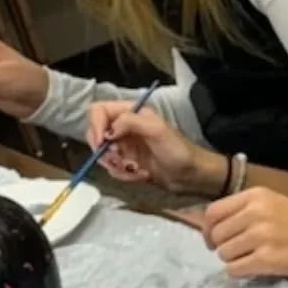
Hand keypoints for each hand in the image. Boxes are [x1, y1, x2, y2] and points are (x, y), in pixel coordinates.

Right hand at [85, 101, 225, 194]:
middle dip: (104, 152)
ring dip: (117, 166)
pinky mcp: (128, 163)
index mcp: (131, 112)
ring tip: (136, 170)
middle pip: (95, 134)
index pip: (99, 111)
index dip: (95, 126)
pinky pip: (114, 169)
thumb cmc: (178, 150)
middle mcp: (124, 127)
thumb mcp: (157, 130)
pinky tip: (142, 175)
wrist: (192, 176)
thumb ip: (130, 123)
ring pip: (103, 156)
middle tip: (119, 162)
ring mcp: (125, 146)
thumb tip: (107, 131)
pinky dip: (124, 175)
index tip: (101, 144)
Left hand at [202, 188, 287, 279]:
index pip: (213, 212)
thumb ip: (244, 210)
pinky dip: (240, 272)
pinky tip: (255, 268)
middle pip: (216, 235)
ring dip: (233, 260)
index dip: (209, 229)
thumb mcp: (273, 204)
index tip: (216, 239)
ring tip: (253, 258)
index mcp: (256, 195)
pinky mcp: (267, 260)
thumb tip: (208, 226)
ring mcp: (261, 236)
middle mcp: (256, 212)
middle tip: (241, 250)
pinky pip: (234, 270)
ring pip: (223, 254)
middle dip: (223, 246)